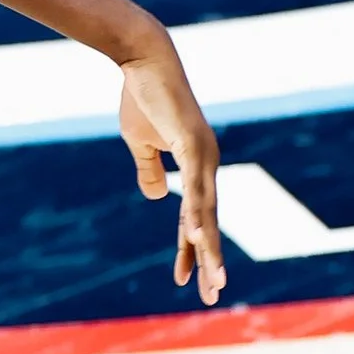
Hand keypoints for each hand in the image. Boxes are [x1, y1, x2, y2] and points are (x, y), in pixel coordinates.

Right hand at [120, 57, 228, 304]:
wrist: (143, 59)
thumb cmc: (140, 96)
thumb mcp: (139, 142)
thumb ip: (149, 169)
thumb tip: (156, 198)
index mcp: (196, 165)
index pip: (195, 217)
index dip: (192, 249)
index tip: (188, 280)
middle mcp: (207, 164)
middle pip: (209, 222)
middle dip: (210, 260)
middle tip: (213, 294)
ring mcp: (204, 155)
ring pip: (206, 211)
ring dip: (209, 246)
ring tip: (213, 279)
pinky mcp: (193, 144)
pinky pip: (194, 188)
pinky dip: (196, 214)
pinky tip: (195, 236)